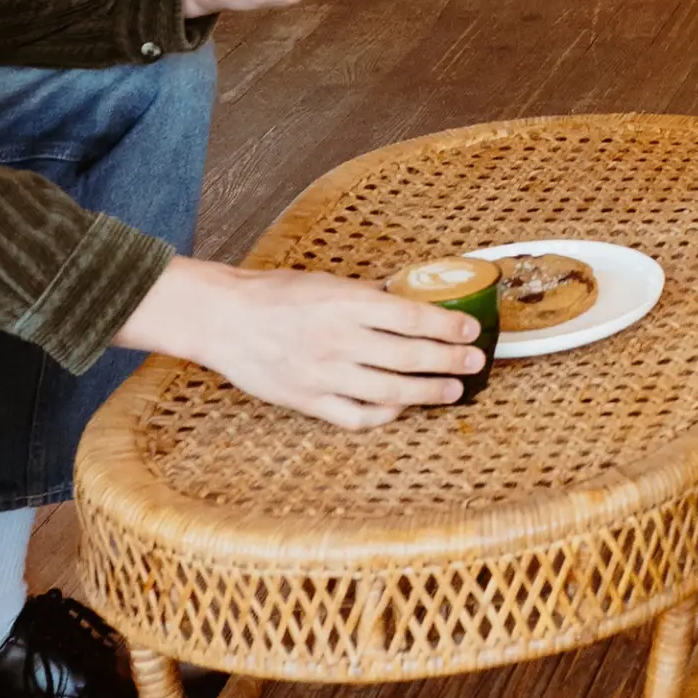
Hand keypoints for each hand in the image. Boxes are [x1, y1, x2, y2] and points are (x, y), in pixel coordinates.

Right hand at [117, 255, 480, 427]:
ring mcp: (324, 374)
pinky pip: (356, 416)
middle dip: (450, 361)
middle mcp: (339, 340)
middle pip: (410, 357)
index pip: (412, 317)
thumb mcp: (326, 281)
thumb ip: (366, 295)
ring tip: (452, 391)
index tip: (471, 329)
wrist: (223, 318)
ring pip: (390, 392)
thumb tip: (406, 299)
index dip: (447, 326)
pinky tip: (401, 409)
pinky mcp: (308, 400)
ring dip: (428, 393)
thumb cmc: (274, 294)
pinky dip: (384, 416)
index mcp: (346, 303)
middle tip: (474, 362)